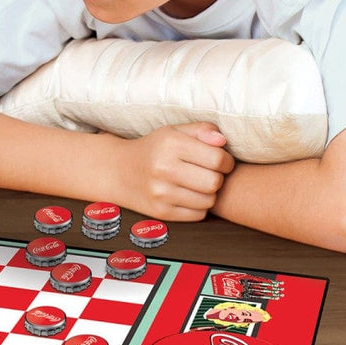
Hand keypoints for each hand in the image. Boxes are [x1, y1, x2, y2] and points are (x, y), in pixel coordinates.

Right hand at [113, 122, 235, 220]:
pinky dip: (198, 206)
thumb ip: (201, 130)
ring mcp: (161, 193)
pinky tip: (187, 195)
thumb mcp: (174, 131)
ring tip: (196, 183)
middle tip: (208, 172)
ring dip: (208, 193)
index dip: (226, 160)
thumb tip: (223, 141)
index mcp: (170, 144)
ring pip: (209, 200)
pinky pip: (198, 214)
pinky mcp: (161, 212)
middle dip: (217, 177)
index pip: (217, 159)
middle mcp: (164, 168)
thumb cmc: (154, 149)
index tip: (220, 160)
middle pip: (215, 182)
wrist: (119, 171)